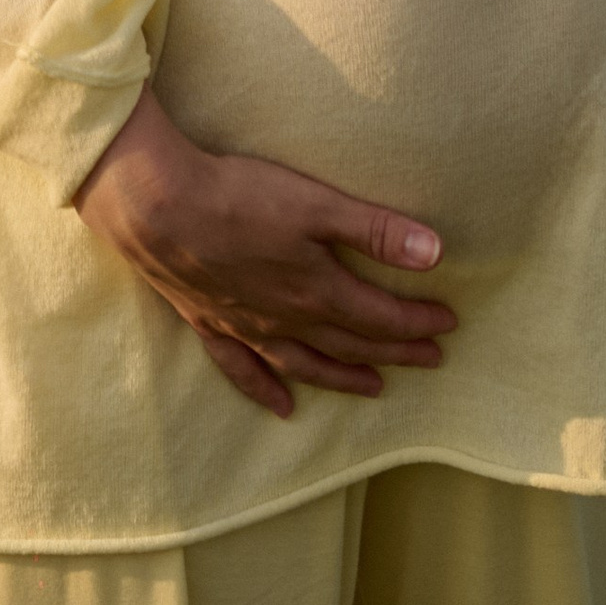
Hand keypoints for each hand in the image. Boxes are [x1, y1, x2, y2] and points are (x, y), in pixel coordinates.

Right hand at [74, 86, 455, 415]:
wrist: (157, 207)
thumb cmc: (238, 197)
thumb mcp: (316, 204)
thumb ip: (375, 230)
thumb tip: (436, 253)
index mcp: (316, 290)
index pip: (380, 317)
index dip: (417, 322)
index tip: (448, 324)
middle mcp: (286, 319)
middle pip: (351, 345)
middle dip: (395, 353)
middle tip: (432, 358)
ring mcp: (246, 326)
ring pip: (305, 364)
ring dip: (343, 377)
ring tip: (373, 388)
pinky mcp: (208, 322)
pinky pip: (242, 369)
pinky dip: (264, 390)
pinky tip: (280, 407)